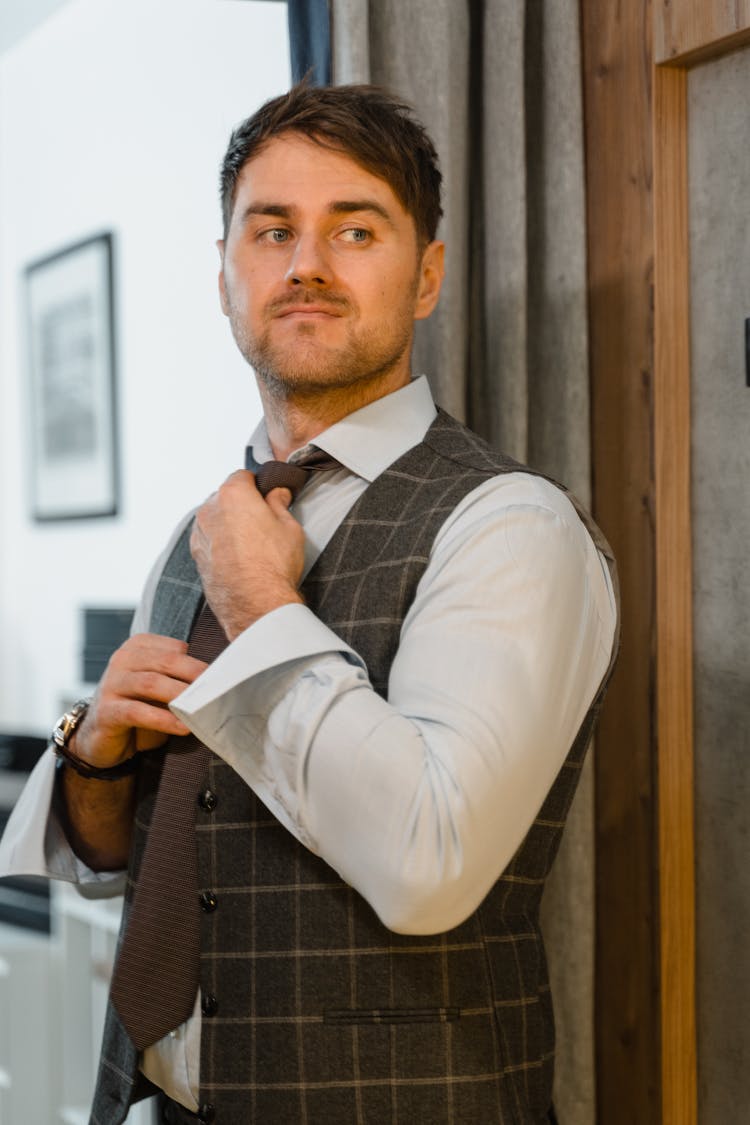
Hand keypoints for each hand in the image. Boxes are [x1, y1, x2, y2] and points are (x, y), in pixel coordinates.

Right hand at [73, 633, 207, 769]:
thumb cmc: (138, 707)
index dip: (200, 662)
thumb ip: (179, 678)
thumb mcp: (159, 688)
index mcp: (138, 647)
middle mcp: (122, 659)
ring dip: (180, 696)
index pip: (175, 648)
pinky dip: (163, 719)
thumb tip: (216, 681)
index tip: (223, 676)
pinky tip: (182, 728)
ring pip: (151, 683)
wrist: (101, 736)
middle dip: (195, 675)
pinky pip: (137, 712)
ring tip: (201, 708)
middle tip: (218, 689)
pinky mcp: (106, 711)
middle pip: (166, 661)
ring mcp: (111, 684)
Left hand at [190, 470, 305, 638]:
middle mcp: (210, 509)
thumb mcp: (289, 527)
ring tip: (251, 543)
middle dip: (242, 504)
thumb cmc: (273, 565)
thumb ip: (279, 504)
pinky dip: (221, 542)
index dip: (257, 485)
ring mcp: (200, 533)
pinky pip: (209, 538)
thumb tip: (278, 493)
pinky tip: (239, 556)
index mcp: (233, 495)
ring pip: (215, 518)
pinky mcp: (197, 555)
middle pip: (226, 496)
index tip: (267, 496)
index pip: (242, 476)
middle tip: (263, 521)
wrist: (256, 605)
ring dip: (229, 523)